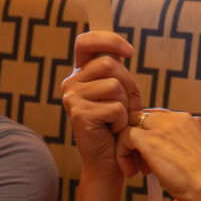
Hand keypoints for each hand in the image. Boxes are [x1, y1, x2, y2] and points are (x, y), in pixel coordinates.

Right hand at [60, 31, 146, 186]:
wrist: (108, 160)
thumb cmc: (117, 124)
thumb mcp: (121, 92)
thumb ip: (118, 71)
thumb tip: (123, 50)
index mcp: (80, 73)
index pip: (86, 42)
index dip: (108, 39)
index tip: (129, 52)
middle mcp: (71, 82)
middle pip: (108, 64)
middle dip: (127, 83)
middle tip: (126, 105)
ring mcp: (72, 98)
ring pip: (114, 85)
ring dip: (125, 104)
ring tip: (118, 118)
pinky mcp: (79, 114)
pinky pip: (114, 107)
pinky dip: (122, 120)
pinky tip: (113, 129)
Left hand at [122, 110, 200, 200]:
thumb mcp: (200, 160)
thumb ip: (186, 150)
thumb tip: (168, 157)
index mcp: (195, 122)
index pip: (163, 119)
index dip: (154, 138)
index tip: (154, 161)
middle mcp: (180, 118)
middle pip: (146, 118)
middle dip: (140, 140)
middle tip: (142, 166)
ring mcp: (165, 126)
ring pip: (132, 124)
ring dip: (130, 148)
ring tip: (137, 170)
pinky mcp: (151, 139)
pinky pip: (125, 135)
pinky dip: (123, 154)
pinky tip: (131, 172)